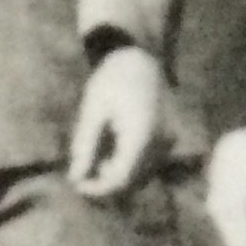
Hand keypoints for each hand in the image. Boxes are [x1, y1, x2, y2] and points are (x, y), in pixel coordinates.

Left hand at [68, 44, 165, 199]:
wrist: (141, 57)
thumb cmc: (112, 79)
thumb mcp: (92, 110)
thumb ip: (85, 146)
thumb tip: (75, 178)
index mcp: (141, 134)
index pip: (121, 178)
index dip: (99, 189)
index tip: (78, 185)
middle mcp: (161, 141)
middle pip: (134, 181)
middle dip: (107, 182)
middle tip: (83, 171)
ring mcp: (169, 141)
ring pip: (143, 175)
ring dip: (119, 175)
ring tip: (99, 156)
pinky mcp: (170, 139)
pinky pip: (150, 164)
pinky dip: (131, 165)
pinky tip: (114, 149)